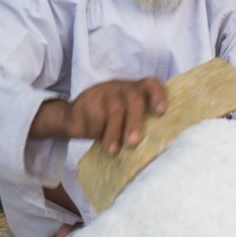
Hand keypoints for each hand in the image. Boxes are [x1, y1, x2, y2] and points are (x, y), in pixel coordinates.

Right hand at [29, 78, 167, 153]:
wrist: (74, 117)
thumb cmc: (112, 121)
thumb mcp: (128, 119)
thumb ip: (141, 124)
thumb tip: (153, 145)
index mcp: (138, 90)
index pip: (152, 85)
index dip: (158, 97)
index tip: (161, 112)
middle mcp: (123, 87)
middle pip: (133, 99)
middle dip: (135, 122)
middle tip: (133, 143)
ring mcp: (105, 91)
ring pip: (114, 111)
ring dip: (114, 133)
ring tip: (113, 151)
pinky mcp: (88, 99)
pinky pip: (96, 117)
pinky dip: (97, 131)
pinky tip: (95, 136)